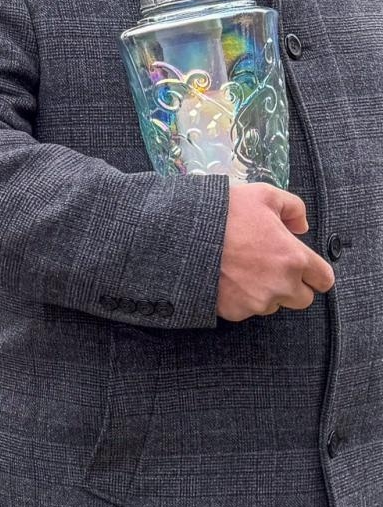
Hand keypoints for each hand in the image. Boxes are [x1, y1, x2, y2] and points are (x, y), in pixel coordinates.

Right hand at [216, 184, 333, 321]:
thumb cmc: (225, 212)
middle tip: (270, 268)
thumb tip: (301, 227)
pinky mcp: (234, 311)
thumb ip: (293, 208)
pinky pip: (246, 310)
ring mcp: (257, 301)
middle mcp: (281, 285)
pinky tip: (226, 279)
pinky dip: (239, 299)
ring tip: (243, 272)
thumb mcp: (264, 195)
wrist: (182, 233)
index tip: (302, 267)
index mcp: (294, 258)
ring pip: (272, 305)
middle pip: (302, 299)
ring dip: (265, 293)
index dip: (314, 273)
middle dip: (291, 286)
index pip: (323, 280)